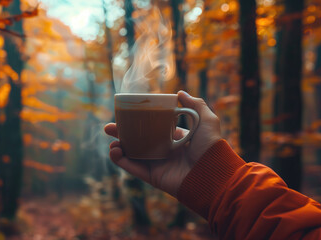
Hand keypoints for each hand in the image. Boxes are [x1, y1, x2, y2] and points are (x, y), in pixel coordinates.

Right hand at [104, 91, 221, 197]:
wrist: (212, 173)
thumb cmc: (211, 146)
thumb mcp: (206, 119)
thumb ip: (195, 105)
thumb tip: (180, 92)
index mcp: (173, 138)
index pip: (151, 128)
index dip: (137, 122)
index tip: (125, 115)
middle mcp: (163, 150)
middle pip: (137, 140)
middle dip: (121, 134)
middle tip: (108, 128)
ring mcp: (157, 164)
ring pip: (132, 155)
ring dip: (118, 147)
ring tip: (113, 142)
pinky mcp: (152, 176)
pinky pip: (132, 168)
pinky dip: (120, 161)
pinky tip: (114, 151)